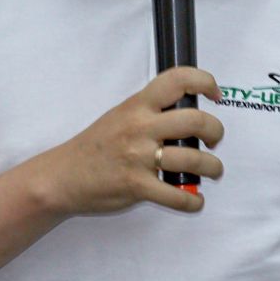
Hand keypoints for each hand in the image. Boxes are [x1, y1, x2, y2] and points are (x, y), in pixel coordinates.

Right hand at [39, 66, 225, 215]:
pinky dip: (193, 200)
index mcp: (137, 105)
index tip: (214, 94)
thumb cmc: (96, 145)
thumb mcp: (121, 114)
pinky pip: (177, 195)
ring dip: (213, 167)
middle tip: (214, 139)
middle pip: (196, 121)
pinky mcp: (137, 187)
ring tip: (213, 170)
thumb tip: (188, 109)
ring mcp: (139, 158)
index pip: (177, 80)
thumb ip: (151, 109)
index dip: (205, 82)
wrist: (63, 176)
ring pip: (194, 160)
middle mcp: (140, 128)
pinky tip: (194, 199)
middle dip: (216, 131)